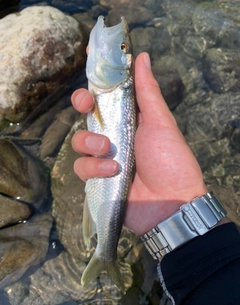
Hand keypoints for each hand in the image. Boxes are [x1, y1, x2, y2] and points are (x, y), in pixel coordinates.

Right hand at [71, 52, 206, 234]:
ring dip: (90, 143)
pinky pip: (81, 168)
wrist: (171, 203)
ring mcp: (103, 158)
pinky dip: (94, 169)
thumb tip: (143, 57)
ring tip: (109, 151)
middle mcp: (114, 136)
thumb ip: (148, 91)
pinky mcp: (97, 179)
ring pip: (79, 142)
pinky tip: (112, 172)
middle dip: (81, 104)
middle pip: (87, 115)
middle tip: (85, 104)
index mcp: (129, 120)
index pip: (108, 96)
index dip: (96, 81)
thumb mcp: (161, 122)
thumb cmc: (170, 160)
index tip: (89, 62)